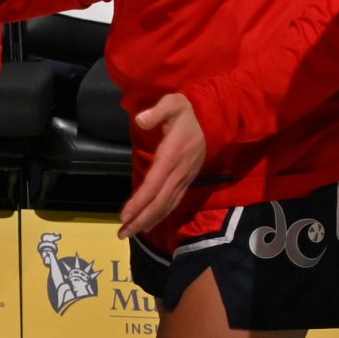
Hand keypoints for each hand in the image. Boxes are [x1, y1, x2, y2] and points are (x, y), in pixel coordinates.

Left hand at [120, 92, 206, 235]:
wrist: (216, 118)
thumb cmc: (189, 112)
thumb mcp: (173, 104)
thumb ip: (157, 112)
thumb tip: (141, 120)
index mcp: (172, 156)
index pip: (153, 184)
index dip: (139, 202)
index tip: (125, 215)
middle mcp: (179, 172)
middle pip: (159, 201)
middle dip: (141, 219)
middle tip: (122, 233)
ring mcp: (185, 178)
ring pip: (167, 204)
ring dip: (149, 220)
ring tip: (131, 232)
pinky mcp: (187, 179)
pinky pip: (173, 200)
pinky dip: (162, 213)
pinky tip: (150, 221)